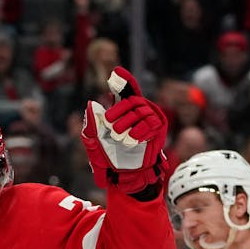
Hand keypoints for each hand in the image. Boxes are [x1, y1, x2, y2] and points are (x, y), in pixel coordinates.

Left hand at [80, 66, 169, 198]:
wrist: (123, 176)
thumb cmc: (109, 157)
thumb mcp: (94, 142)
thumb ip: (91, 125)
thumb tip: (91, 104)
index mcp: (124, 110)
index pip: (127, 89)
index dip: (124, 80)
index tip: (116, 72)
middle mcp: (139, 111)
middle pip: (131, 100)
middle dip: (119, 110)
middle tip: (109, 123)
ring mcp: (151, 119)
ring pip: (141, 111)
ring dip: (128, 123)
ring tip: (120, 138)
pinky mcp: (159, 130)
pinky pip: (151, 123)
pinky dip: (140, 130)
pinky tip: (132, 139)